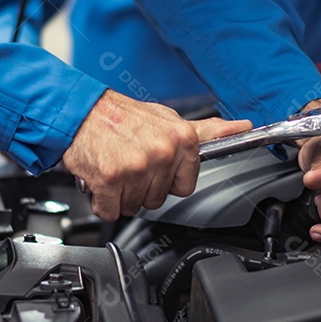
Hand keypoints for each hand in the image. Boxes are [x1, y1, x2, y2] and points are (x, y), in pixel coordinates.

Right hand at [62, 89, 250, 220]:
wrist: (80, 111)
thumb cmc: (122, 116)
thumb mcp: (168, 118)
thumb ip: (205, 131)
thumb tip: (240, 128)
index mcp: (181, 139)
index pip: (185, 187)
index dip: (167, 180)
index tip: (154, 165)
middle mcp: (162, 153)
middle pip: (158, 199)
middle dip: (142, 186)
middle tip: (129, 162)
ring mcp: (136, 168)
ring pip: (135, 207)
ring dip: (122, 193)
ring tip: (115, 166)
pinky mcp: (110, 180)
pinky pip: (111, 211)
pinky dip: (103, 200)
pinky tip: (102, 178)